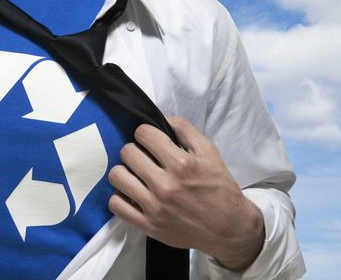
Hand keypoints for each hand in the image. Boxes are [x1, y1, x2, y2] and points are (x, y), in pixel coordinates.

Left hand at [108, 117, 263, 270]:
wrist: (229, 228)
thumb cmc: (219, 188)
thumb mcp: (209, 152)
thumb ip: (185, 130)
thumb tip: (161, 117)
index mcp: (181, 164)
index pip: (143, 134)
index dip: (146, 133)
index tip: (150, 140)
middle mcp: (165, 185)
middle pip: (127, 152)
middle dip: (135, 150)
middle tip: (143, 157)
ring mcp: (154, 207)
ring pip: (117, 176)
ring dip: (124, 171)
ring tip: (135, 174)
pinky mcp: (148, 225)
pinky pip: (116, 205)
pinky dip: (120, 196)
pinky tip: (132, 193)